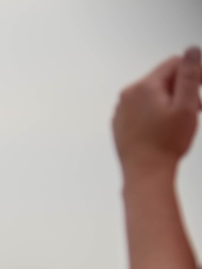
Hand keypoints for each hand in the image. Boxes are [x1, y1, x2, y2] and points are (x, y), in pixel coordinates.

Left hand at [112, 46, 201, 176]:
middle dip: (183, 88)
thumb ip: (189, 75)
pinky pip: (142, 109)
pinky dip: (156, 112)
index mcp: (144, 86)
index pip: (174, 63)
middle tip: (198, 107)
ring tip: (183, 119)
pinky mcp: (120, 122)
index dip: (193, 72)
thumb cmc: (166, 144)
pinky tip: (166, 128)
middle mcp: (128, 95)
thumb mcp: (185, 106)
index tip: (201, 89)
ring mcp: (121, 109)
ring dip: (171, 100)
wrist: (145, 172)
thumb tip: (191, 50)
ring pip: (152, 94)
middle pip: (163, 79)